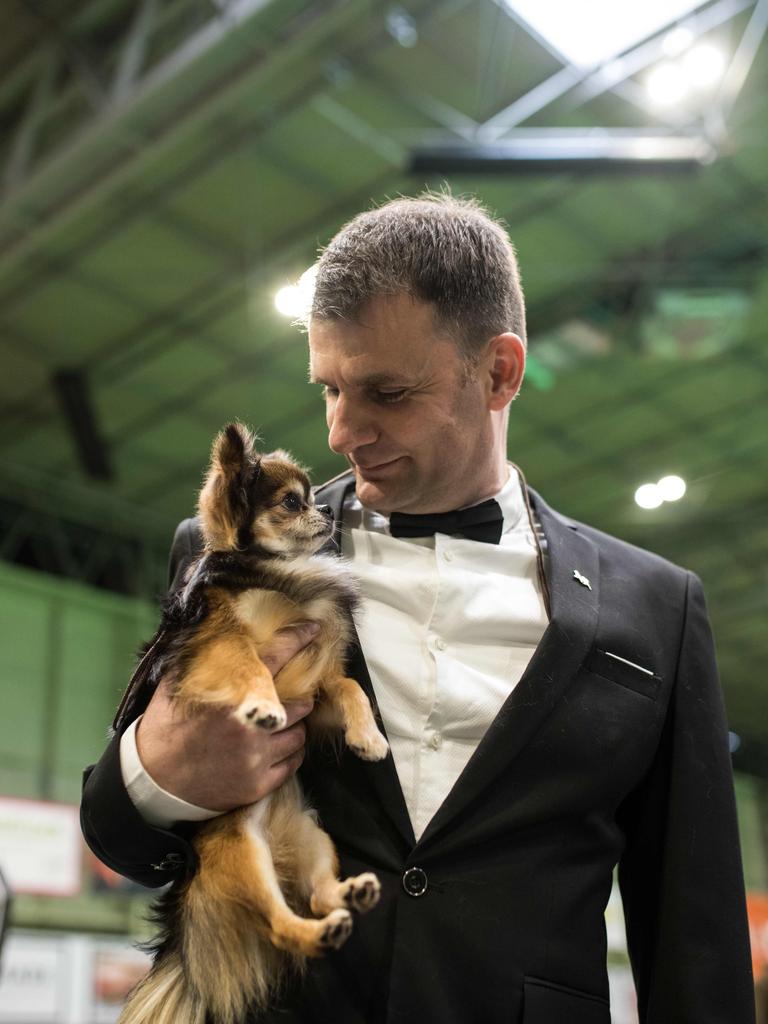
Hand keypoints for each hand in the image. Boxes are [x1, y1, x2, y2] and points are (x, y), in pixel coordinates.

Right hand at [135, 622, 318, 809]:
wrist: (154, 782)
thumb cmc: (167, 727)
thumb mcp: (177, 683)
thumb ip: (202, 657)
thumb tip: (219, 627)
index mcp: (230, 695)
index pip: (277, 657)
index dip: (298, 638)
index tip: (313, 629)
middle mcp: (249, 725)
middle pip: (300, 702)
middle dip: (299, 696)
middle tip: (290, 695)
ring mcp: (256, 757)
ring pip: (300, 734)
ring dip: (294, 725)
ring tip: (279, 723)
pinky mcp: (258, 784)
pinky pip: (293, 762)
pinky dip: (290, 752)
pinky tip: (275, 746)